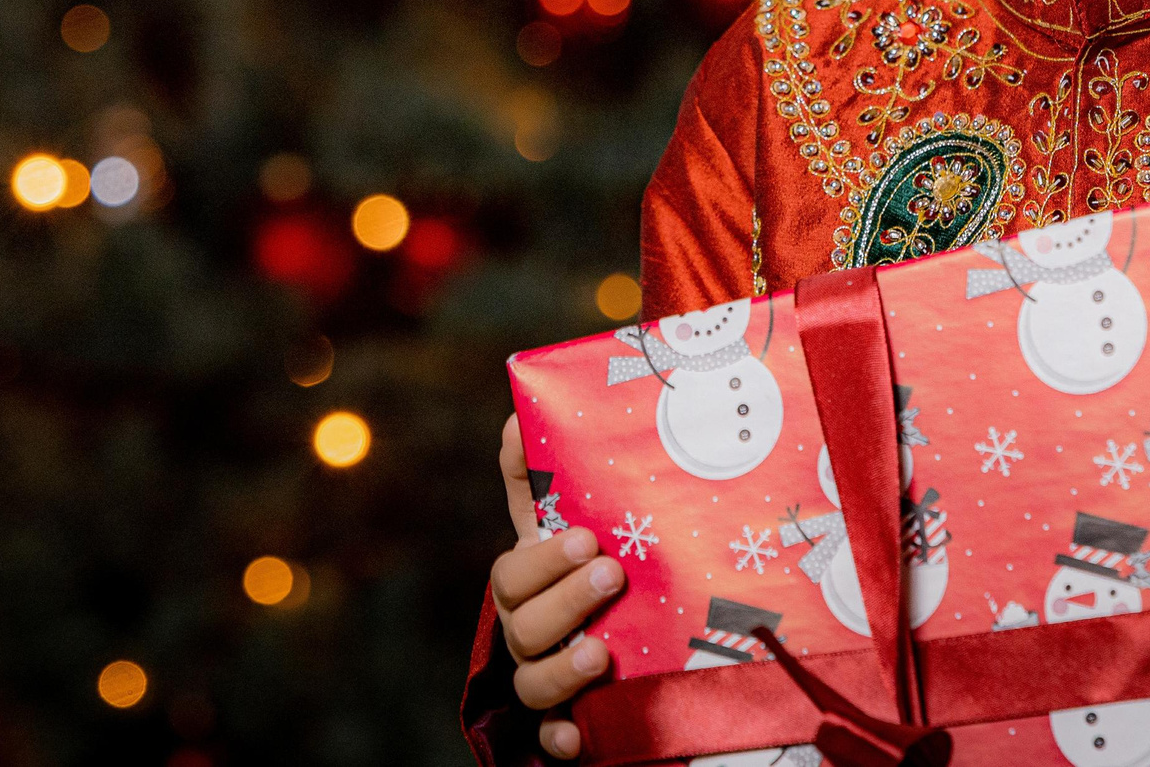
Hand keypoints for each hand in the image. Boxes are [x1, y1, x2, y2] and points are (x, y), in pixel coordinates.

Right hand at [492, 414, 625, 758]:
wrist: (636, 628)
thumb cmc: (598, 556)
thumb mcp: (578, 513)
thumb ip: (545, 469)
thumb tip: (517, 414)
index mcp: (532, 580)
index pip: (513, 572)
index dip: (542, 559)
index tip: (585, 536)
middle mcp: (533, 629)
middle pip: (521, 623)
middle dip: (562, 598)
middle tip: (610, 573)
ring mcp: (551, 675)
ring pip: (532, 681)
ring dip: (561, 667)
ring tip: (600, 649)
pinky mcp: (575, 719)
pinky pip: (554, 738)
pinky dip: (562, 738)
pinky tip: (581, 736)